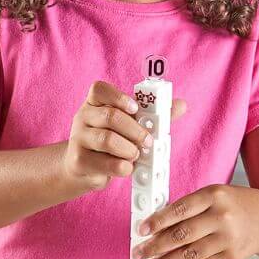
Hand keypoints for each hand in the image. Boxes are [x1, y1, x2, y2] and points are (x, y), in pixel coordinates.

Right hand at [62, 81, 186, 191]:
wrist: (83, 169)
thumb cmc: (110, 143)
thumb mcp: (130, 126)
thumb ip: (153, 116)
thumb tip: (181, 104)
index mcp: (94, 104)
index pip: (99, 89)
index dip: (119, 97)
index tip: (136, 108)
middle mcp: (82, 117)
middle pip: (110, 116)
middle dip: (136, 130)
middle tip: (148, 142)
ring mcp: (78, 139)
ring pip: (107, 139)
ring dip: (129, 150)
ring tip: (135, 155)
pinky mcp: (78, 161)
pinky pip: (105, 163)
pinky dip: (122, 167)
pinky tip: (126, 167)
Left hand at [131, 184, 258, 258]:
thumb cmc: (237, 206)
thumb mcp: (215, 195)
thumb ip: (188, 207)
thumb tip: (155, 225)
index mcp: (215, 195)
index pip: (180, 208)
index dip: (158, 221)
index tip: (141, 230)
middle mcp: (222, 217)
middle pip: (182, 235)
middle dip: (155, 247)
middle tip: (138, 254)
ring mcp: (228, 239)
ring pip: (189, 255)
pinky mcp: (231, 258)